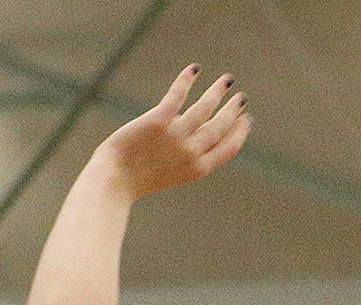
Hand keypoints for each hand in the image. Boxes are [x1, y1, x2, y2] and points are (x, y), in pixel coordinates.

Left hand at [92, 66, 250, 199]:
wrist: (114, 180)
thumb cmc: (136, 179)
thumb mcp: (170, 171)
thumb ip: (183, 148)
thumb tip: (187, 119)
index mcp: (198, 168)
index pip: (229, 148)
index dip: (239, 133)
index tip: (245, 120)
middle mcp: (192, 152)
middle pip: (220, 126)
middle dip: (233, 110)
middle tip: (241, 97)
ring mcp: (176, 136)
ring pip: (205, 108)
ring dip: (219, 92)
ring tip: (227, 81)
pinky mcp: (158, 121)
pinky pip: (177, 96)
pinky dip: (186, 80)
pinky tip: (194, 69)